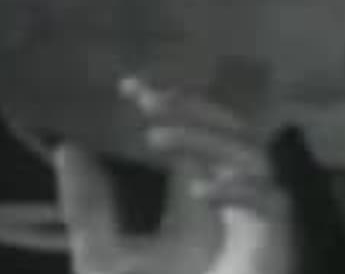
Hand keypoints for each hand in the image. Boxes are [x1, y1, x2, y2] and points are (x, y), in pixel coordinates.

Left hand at [55, 76, 291, 273]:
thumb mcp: (103, 258)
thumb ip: (88, 207)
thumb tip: (69, 147)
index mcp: (194, 206)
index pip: (192, 139)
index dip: (171, 106)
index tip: (130, 87)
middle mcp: (230, 208)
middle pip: (228, 135)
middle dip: (191, 109)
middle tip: (147, 97)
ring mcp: (257, 228)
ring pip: (252, 158)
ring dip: (208, 140)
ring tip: (156, 135)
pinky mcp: (275, 250)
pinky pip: (272, 206)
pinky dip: (241, 190)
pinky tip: (200, 188)